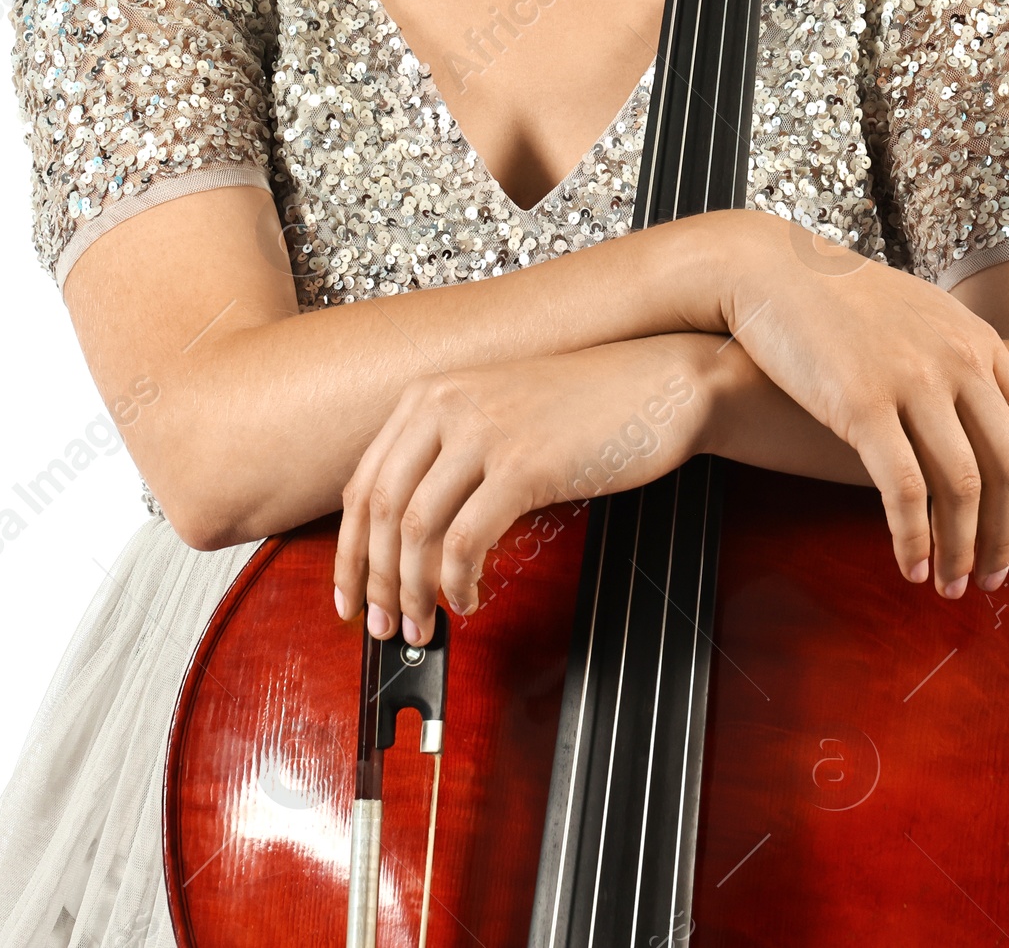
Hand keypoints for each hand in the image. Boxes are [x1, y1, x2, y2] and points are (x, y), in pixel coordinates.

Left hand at [333, 335, 709, 644]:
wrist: (660, 382)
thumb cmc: (588, 405)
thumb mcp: (499, 415)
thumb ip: (450, 456)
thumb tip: (411, 539)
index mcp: (430, 394)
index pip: (362, 482)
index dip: (349, 550)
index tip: (350, 593)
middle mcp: (446, 405)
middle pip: (375, 509)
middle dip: (372, 580)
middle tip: (379, 625)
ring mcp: (483, 432)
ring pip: (414, 528)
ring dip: (411, 591)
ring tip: (422, 624)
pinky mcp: (523, 465)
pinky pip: (466, 540)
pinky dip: (457, 582)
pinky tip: (469, 599)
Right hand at [711, 210, 1008, 596]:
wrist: (769, 269)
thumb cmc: (841, 300)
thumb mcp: (925, 316)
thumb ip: (968, 361)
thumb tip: (1002, 417)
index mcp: (980, 342)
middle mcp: (958, 360)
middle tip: (996, 580)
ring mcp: (911, 379)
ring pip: (962, 486)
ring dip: (961, 549)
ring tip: (951, 585)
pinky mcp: (860, 402)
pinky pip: (903, 488)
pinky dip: (912, 537)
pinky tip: (908, 566)